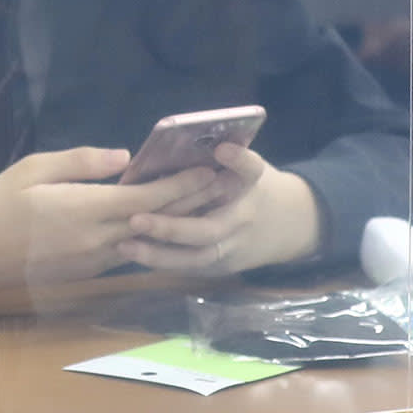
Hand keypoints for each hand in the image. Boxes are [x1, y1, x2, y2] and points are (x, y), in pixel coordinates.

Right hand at [0, 147, 222, 309]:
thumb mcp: (35, 169)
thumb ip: (83, 163)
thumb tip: (125, 158)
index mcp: (88, 209)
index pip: (150, 199)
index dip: (184, 184)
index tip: (212, 168)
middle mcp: (100, 239)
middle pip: (159, 221)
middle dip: (194, 201)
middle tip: (226, 183)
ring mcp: (96, 260)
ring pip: (149, 238)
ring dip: (177, 221)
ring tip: (206, 200)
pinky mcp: (90, 271)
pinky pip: (130, 250)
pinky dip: (152, 234)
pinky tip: (163, 221)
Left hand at [118, 144, 323, 276]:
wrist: (288, 224)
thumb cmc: (248, 185)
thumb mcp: (241, 166)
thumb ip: (214, 160)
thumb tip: (168, 144)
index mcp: (252, 184)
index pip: (251, 169)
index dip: (239, 159)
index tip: (221, 149)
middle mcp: (244, 217)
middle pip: (210, 229)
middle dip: (172, 228)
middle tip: (135, 219)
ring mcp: (235, 248)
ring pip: (196, 257)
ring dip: (159, 254)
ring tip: (125, 245)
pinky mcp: (224, 267)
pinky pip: (191, 267)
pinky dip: (161, 262)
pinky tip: (132, 252)